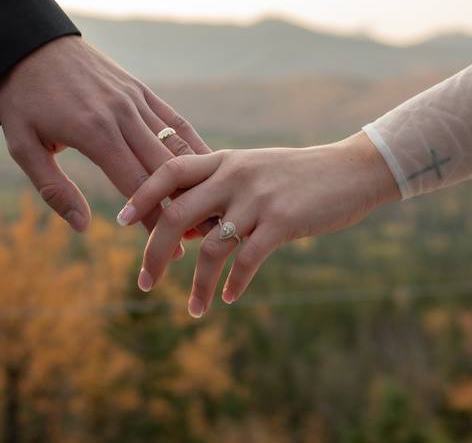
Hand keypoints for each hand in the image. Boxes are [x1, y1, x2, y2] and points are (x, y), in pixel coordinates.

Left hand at [0, 35, 208, 240]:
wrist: (31, 44)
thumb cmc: (23, 99)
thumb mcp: (22, 146)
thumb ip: (53, 189)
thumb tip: (84, 227)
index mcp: (94, 133)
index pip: (135, 186)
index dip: (156, 220)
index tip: (173, 249)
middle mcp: (122, 116)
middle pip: (164, 170)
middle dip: (183, 206)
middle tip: (201, 238)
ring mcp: (135, 100)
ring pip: (176, 145)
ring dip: (195, 180)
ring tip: (211, 209)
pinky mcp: (141, 90)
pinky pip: (174, 120)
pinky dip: (193, 144)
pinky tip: (208, 166)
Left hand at [117, 132, 399, 316]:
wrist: (352, 169)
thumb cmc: (300, 175)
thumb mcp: (255, 170)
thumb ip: (220, 190)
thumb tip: (186, 228)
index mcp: (224, 160)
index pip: (170, 170)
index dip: (140, 194)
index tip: (119, 221)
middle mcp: (235, 175)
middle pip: (176, 214)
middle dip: (154, 252)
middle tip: (144, 283)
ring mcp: (258, 198)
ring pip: (212, 247)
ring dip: (198, 284)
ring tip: (195, 310)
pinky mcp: (283, 221)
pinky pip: (247, 260)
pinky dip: (233, 284)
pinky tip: (227, 298)